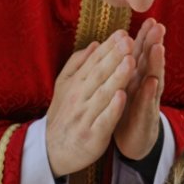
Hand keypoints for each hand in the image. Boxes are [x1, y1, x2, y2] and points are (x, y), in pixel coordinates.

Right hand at [46, 31, 134, 176]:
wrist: (52, 151)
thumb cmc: (64, 115)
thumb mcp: (65, 87)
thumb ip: (78, 64)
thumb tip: (95, 44)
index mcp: (76, 84)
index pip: (94, 62)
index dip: (108, 48)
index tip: (123, 33)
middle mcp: (80, 98)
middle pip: (99, 74)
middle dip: (114, 57)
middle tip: (129, 40)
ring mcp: (85, 117)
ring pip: (103, 94)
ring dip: (117, 77)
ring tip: (131, 61)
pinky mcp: (92, 136)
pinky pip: (104, 120)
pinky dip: (113, 109)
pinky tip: (123, 96)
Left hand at [114, 18, 165, 159]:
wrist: (134, 141)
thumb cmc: (128, 110)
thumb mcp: (126, 85)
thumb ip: (126, 66)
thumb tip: (122, 42)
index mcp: (137, 77)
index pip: (142, 54)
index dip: (145, 37)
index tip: (150, 19)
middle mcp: (146, 86)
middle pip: (151, 62)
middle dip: (154, 44)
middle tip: (158, 26)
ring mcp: (148, 102)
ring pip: (153, 80)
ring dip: (156, 64)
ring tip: (158, 48)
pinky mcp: (146, 119)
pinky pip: (147, 105)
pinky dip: (148, 94)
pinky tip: (151, 83)